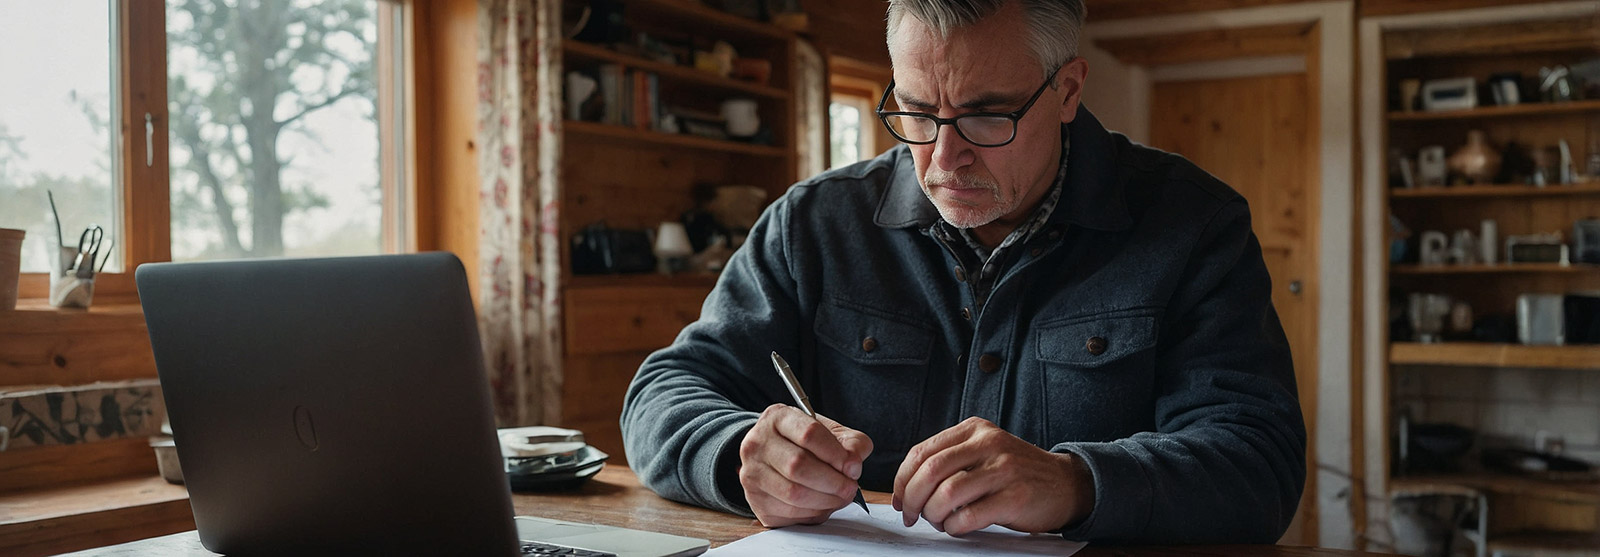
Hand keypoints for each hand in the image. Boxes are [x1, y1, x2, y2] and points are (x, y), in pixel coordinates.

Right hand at [738, 404, 873, 526]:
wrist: (774, 455)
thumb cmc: (805, 443)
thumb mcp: (831, 432)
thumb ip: (852, 443)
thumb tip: (853, 465)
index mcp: (778, 418)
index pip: (809, 434)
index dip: (836, 454)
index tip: (853, 467)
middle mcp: (758, 443)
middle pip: (798, 465)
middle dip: (833, 482)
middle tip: (850, 487)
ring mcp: (752, 472)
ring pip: (793, 493)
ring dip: (825, 500)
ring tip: (839, 497)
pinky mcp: (755, 500)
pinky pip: (789, 513)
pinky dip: (813, 513)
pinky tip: (822, 505)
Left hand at [892, 417, 1093, 536]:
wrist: (1065, 483)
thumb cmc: (1015, 473)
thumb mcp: (983, 452)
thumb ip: (949, 461)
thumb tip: (904, 488)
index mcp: (974, 429)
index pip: (921, 452)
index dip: (901, 479)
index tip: (899, 499)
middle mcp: (988, 443)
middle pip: (930, 471)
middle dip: (912, 498)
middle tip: (911, 515)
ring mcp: (1004, 469)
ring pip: (947, 493)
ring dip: (933, 514)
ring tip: (938, 521)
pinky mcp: (1015, 496)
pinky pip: (969, 515)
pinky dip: (954, 527)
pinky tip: (957, 527)